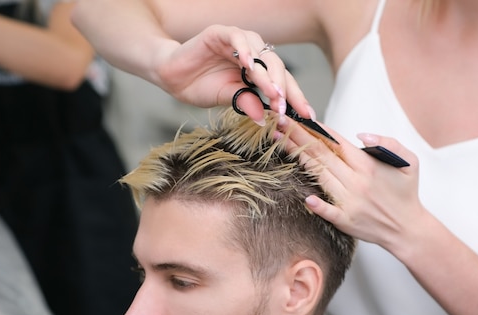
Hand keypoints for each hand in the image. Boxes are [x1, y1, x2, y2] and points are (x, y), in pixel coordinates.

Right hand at [153, 24, 312, 124]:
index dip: (295, 98)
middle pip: (277, 67)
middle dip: (285, 89)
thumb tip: (266, 118)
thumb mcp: (226, 99)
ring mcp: (238, 42)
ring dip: (267, 73)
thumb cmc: (199, 86)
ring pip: (261, 53)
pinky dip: (244, 49)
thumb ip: (246, 103)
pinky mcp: (221, 33)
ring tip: (273, 91)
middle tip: (286, 108)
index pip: (281, 82)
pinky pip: (237, 38)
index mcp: (257, 71)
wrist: (170, 76)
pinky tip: (248, 64)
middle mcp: (252, 54)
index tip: (306, 116)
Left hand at [284, 120, 424, 250]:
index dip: (317, 129)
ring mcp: (350, 201)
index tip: (300, 118)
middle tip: (281, 122)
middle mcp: (357, 181)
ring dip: (299, 158)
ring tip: (281, 142)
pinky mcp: (346, 220)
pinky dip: (317, 205)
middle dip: (299, 136)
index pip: (337, 143)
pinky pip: (328, 211)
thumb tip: (361, 135)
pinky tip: (306, 198)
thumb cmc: (405, 193)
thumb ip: (387, 143)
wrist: (408, 229)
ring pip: (320, 176)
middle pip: (322, 155)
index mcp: (368, 165)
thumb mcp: (409, 162)